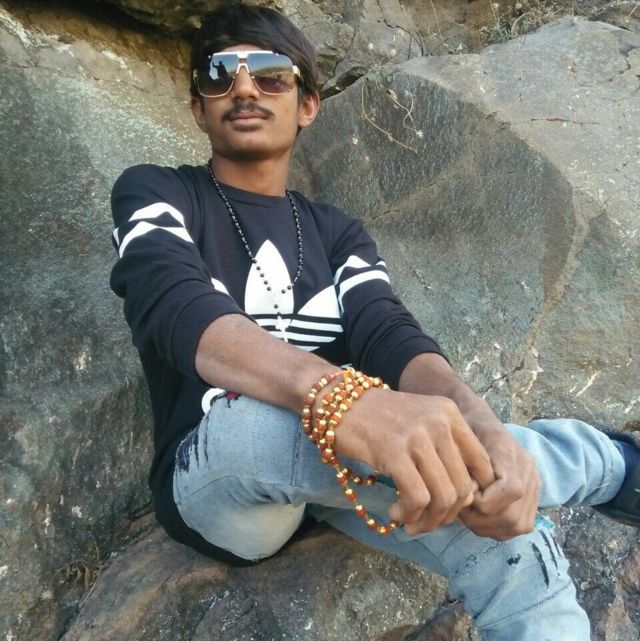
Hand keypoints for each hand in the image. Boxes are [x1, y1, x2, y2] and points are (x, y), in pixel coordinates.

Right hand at [334, 389, 495, 534]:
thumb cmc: (379, 417)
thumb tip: (463, 497)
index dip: (471, 494)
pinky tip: (396, 513)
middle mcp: (440, 422)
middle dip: (446, 515)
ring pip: (443, 497)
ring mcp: (418, 437)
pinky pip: (417, 498)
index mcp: (450, 413)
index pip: (482, 465)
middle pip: (463, 487)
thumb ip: (445, 448)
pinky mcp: (394, 453)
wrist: (339, 402)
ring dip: (427, 520)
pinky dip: (410, 514)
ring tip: (410, 522)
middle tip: (426, 521)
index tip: (450, 506)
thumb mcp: (421, 420)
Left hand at [459, 426, 539, 539]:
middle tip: (461, 509)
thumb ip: (464, 465)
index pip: (512, 490)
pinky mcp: (532, 498)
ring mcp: (534, 485)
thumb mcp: (458, 440)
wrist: (478, 420)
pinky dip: (497, 528)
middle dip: (482, 520)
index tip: (465, 496)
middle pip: (513, 515)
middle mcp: (529, 470)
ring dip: (488, 526)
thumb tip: (469, 494)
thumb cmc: (463, 430)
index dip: (485, 502)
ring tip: (468, 513)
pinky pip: (520, 526)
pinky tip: (480, 517)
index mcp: (511, 452)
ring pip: (517, 525)